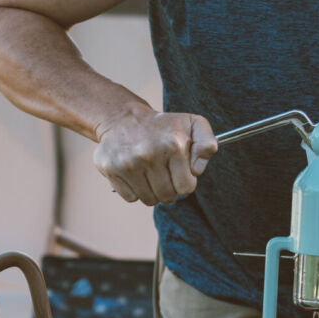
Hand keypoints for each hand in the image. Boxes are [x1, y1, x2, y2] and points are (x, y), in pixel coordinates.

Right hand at [93, 110, 217, 204]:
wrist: (123, 118)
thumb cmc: (163, 126)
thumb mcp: (193, 124)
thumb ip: (207, 144)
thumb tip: (197, 170)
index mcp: (174, 145)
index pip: (186, 187)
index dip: (185, 182)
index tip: (179, 171)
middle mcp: (149, 154)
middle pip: (167, 196)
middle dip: (169, 188)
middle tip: (164, 172)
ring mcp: (128, 163)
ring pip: (149, 200)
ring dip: (152, 191)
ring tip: (150, 172)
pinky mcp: (111, 169)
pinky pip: (131, 198)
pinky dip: (135, 190)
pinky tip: (135, 173)